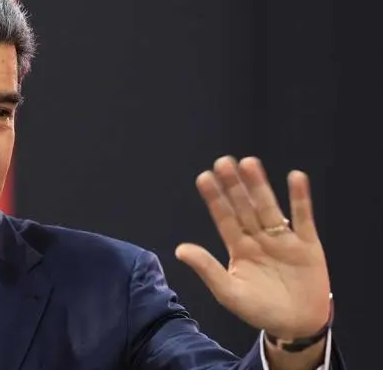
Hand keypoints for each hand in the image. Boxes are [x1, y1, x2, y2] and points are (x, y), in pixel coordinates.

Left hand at [175, 156, 330, 338]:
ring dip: (259, 186)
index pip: (224, 218)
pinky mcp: (308, 244)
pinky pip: (303, 217)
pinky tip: (295, 177)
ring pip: (269, 207)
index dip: (215, 199)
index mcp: (238, 248)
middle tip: (223, 162)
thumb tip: (179, 249)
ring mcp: (283, 239)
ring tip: (249, 163)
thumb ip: (207, 269)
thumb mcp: (229, 292)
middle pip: (244, 207)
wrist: (297, 326)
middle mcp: (258, 238)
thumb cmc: (259, 310)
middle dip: (234, 186)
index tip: (204, 177)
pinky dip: (300, 198)